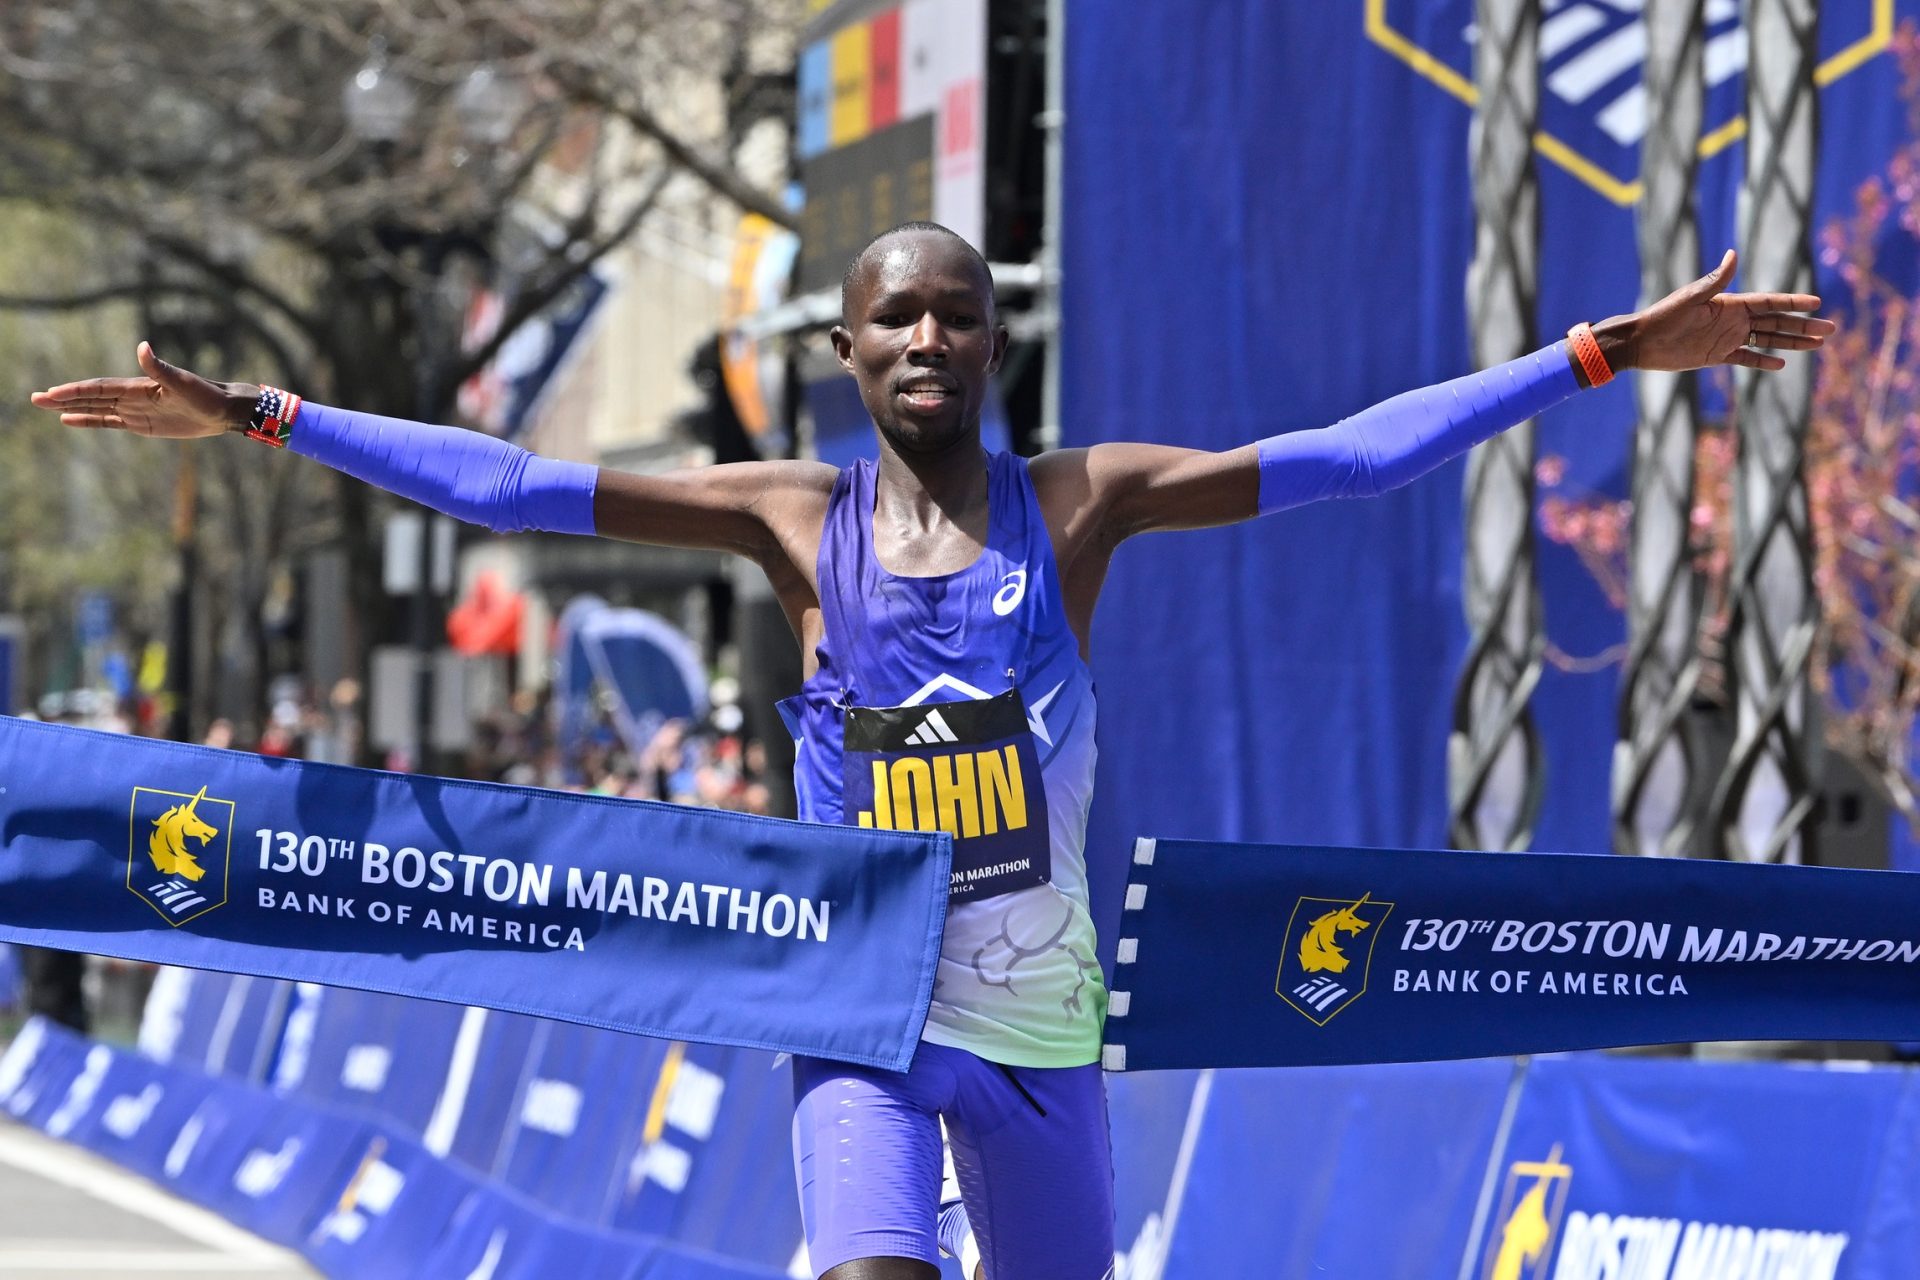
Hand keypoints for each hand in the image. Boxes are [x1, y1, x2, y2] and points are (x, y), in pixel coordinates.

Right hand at [29, 342, 254, 438]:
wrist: (222, 410)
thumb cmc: (206, 395)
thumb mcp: (183, 383)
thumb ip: (160, 368)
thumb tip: (142, 347)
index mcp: (138, 387)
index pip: (100, 389)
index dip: (76, 391)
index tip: (52, 394)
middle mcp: (132, 397)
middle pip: (91, 397)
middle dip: (64, 398)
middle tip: (35, 399)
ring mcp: (135, 410)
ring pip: (97, 409)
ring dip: (71, 408)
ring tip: (46, 407)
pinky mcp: (142, 424)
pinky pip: (110, 422)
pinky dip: (89, 420)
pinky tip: (70, 420)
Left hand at [1596, 249, 1833, 374]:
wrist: (1642, 341)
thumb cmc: (1664, 316)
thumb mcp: (1691, 298)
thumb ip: (1715, 280)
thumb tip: (1732, 254)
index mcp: (1731, 303)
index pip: (1770, 302)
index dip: (1794, 303)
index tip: (1817, 303)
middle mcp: (1733, 320)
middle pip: (1777, 322)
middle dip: (1803, 326)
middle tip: (1831, 329)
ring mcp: (1727, 338)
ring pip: (1767, 340)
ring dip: (1792, 342)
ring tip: (1818, 345)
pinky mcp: (1717, 356)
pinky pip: (1746, 358)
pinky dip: (1763, 361)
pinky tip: (1782, 363)